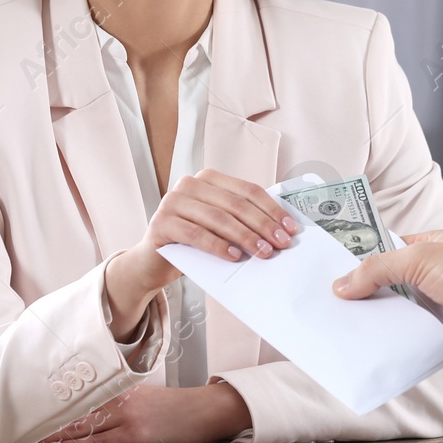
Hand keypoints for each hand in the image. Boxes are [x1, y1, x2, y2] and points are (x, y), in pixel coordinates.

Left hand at [23, 382, 251, 442]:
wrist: (208, 410)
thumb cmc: (181, 409)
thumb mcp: (149, 399)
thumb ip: (123, 402)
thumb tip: (98, 413)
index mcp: (121, 391)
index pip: (79, 398)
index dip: (51, 406)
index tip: (27, 411)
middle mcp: (119, 401)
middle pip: (73, 412)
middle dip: (43, 422)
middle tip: (13, 429)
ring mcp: (126, 418)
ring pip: (80, 427)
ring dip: (50, 436)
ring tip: (24, 442)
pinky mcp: (135, 435)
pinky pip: (99, 442)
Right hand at [105, 168, 298, 337]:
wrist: (152, 262)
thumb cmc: (192, 242)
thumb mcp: (219, 226)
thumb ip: (240, 220)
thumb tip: (278, 230)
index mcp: (208, 179)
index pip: (248, 191)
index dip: (271, 209)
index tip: (290, 228)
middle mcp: (189, 184)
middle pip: (236, 204)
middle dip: (263, 225)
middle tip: (280, 243)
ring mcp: (173, 201)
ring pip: (219, 218)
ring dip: (245, 237)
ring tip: (263, 252)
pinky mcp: (161, 222)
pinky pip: (196, 234)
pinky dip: (218, 246)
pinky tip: (234, 256)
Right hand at [331, 230, 442, 368]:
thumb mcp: (421, 258)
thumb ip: (379, 268)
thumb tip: (343, 284)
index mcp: (429, 249)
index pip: (386, 251)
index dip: (360, 260)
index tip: (330, 272)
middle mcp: (431, 279)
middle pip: (387, 287)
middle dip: (363, 296)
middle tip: (327, 306)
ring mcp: (435, 309)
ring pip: (395, 316)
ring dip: (376, 323)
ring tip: (338, 331)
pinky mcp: (438, 338)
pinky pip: (408, 342)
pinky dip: (393, 346)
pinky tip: (368, 351)